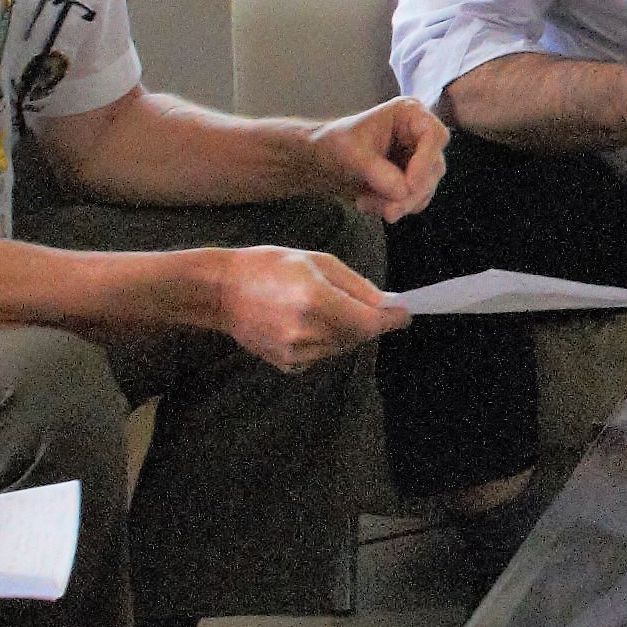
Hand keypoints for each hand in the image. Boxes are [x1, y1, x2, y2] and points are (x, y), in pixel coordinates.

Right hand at [212, 244, 413, 369]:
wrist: (220, 291)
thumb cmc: (268, 266)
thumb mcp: (317, 262)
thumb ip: (355, 286)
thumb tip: (386, 305)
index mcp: (314, 300)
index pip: (367, 322)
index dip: (391, 320)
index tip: (406, 314)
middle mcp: (305, 331)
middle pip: (357, 336)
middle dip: (368, 321)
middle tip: (368, 304)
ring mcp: (293, 352)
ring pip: (340, 347)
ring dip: (346, 330)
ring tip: (324, 305)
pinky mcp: (285, 364)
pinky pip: (321, 355)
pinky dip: (324, 340)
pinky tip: (303, 321)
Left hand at [312, 96, 445, 219]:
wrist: (324, 160)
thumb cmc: (337, 145)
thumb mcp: (352, 153)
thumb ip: (378, 171)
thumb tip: (404, 191)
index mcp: (410, 114)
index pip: (434, 136)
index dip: (425, 162)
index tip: (409, 186)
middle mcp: (420, 135)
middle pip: (434, 168)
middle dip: (409, 193)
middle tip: (387, 210)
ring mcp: (420, 159)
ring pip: (426, 189)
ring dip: (397, 203)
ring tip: (364, 203)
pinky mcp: (415, 180)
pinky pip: (415, 200)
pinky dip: (394, 207)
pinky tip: (368, 202)